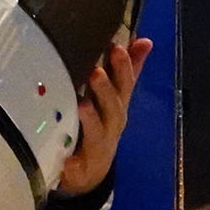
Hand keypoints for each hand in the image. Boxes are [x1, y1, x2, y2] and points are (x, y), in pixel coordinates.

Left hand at [55, 36, 151, 196]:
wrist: (89, 169)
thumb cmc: (100, 123)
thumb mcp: (113, 96)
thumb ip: (127, 69)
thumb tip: (144, 40)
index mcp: (117, 105)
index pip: (124, 84)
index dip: (123, 68)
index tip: (116, 48)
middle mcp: (111, 125)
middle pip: (113, 108)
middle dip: (107, 91)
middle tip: (96, 73)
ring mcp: (98, 147)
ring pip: (98, 134)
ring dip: (91, 120)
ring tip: (83, 105)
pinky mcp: (80, 167)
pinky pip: (76, 162)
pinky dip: (72, 157)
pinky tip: (65, 147)